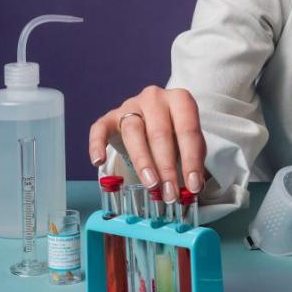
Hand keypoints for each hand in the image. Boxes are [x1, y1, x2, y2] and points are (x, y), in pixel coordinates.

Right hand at [89, 86, 205, 203]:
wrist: (151, 117)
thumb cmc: (174, 131)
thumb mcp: (188, 140)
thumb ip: (192, 159)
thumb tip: (194, 186)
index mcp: (180, 99)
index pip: (188, 129)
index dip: (191, 159)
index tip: (193, 186)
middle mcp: (155, 98)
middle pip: (160, 132)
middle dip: (167, 167)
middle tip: (170, 193)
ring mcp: (131, 105)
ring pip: (134, 132)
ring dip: (143, 162)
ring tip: (151, 186)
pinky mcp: (109, 117)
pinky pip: (100, 129)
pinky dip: (97, 145)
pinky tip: (99, 162)